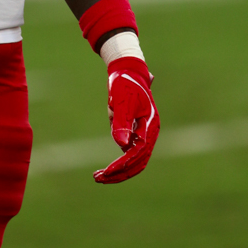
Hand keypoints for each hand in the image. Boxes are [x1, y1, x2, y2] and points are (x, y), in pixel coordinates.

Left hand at [94, 56, 159, 184]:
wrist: (127, 69)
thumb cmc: (125, 83)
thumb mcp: (121, 100)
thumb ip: (121, 122)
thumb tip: (121, 146)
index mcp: (150, 126)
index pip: (137, 153)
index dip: (122, 164)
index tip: (106, 172)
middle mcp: (150, 132)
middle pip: (137, 162)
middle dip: (118, 172)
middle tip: (97, 178)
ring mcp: (145, 132)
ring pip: (133, 158)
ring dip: (117, 165)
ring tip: (99, 164)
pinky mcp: (138, 131)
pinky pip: (127, 146)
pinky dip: (117, 144)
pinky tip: (110, 114)